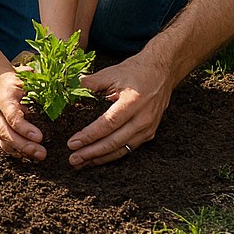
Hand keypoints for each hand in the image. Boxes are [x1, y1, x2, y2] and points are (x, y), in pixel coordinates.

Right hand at [0, 70, 44, 161]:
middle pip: (7, 133)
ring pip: (6, 142)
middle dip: (24, 145)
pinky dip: (17, 152)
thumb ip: (35, 80)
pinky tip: (30, 156)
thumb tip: (52, 82)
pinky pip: (6, 145)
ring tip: (39, 156)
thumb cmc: (14, 81)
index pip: (12, 116)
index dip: (24, 128)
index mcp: (4, 99)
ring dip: (22, 151)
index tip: (39, 137)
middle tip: (42, 153)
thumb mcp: (23, 76)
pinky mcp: (0, 131)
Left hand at [68, 51, 173, 165]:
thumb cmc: (136, 70)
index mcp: (133, 102)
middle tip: (73, 159)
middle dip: (91, 153)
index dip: (89, 136)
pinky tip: (99, 158)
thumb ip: (91, 82)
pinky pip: (129, 148)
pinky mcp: (150, 133)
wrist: (162, 71)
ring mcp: (148, 128)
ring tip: (82, 163)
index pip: (107, 124)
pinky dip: (113, 154)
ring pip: (122, 149)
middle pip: (114, 142)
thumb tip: (71, 86)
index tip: (72, 143)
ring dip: (100, 158)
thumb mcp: (112, 72)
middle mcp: (142, 118)